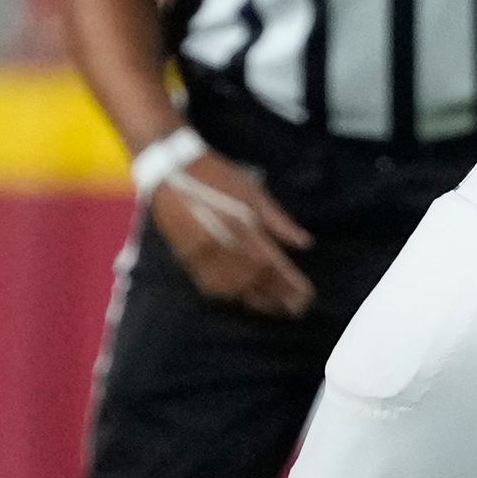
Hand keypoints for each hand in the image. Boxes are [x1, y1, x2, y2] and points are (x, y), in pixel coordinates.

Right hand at [152, 153, 316, 316]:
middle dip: (276, 296)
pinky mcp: (186, 256)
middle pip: (254, 280)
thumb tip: (304, 243)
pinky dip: (227, 294)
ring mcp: (203, 253)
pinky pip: (208, 284)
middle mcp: (224, 244)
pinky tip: (240, 298)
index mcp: (244, 226)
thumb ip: (279, 221)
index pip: (272, 264)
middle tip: (294, 308)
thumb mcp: (254, 192)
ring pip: (231, 287)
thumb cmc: (218, 176)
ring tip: (273, 307)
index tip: (305, 296)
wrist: (171, 170)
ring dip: (254, 299)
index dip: (289, 284)